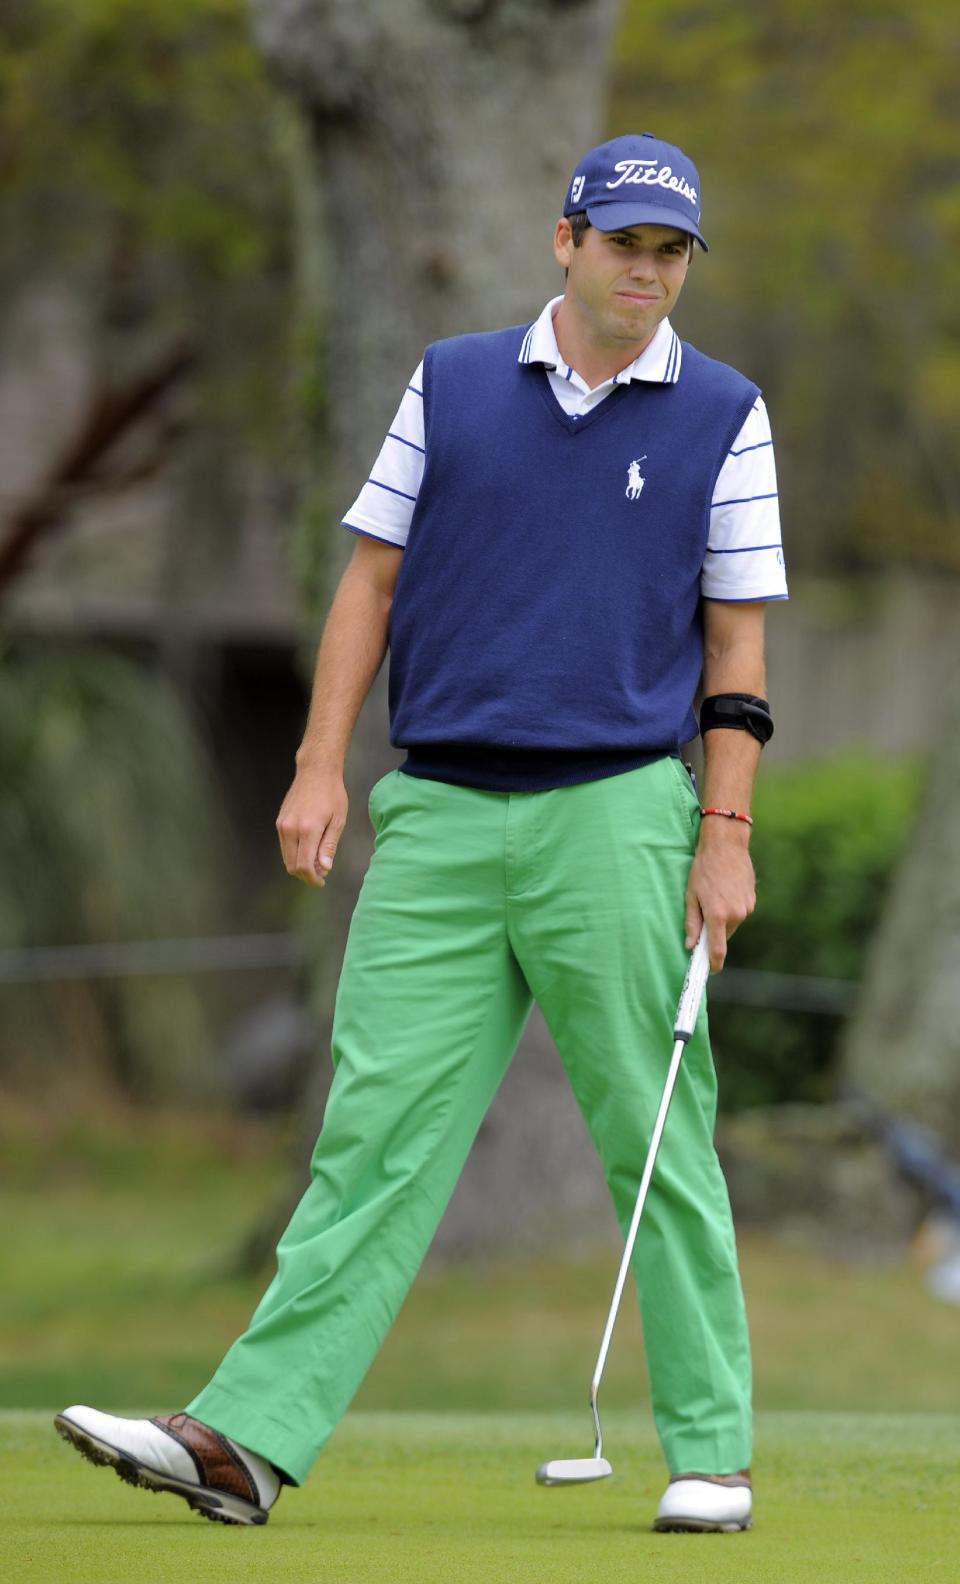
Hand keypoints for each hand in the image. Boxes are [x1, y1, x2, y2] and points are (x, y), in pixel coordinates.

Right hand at [275, 763, 347, 887]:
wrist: (315, 771)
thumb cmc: (332, 794)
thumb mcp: (338, 820)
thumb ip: (329, 846)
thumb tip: (324, 868)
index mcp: (307, 829)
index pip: (304, 865)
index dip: (312, 878)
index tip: (321, 882)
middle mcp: (290, 829)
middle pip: (291, 865)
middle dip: (305, 874)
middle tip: (321, 874)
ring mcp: (282, 825)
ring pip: (286, 857)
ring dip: (299, 865)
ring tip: (317, 862)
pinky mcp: (279, 822)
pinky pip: (284, 846)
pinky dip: (294, 854)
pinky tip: (308, 850)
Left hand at [684, 823, 755, 971]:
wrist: (726, 845)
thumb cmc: (703, 868)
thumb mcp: (691, 895)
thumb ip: (691, 922)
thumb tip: (690, 945)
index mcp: (717, 915)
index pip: (717, 950)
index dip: (714, 963)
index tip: (710, 970)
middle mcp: (735, 914)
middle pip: (723, 936)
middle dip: (713, 932)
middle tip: (703, 914)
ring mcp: (746, 907)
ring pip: (732, 924)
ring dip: (723, 919)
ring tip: (714, 896)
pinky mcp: (752, 900)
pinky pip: (740, 912)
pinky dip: (732, 909)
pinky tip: (724, 891)